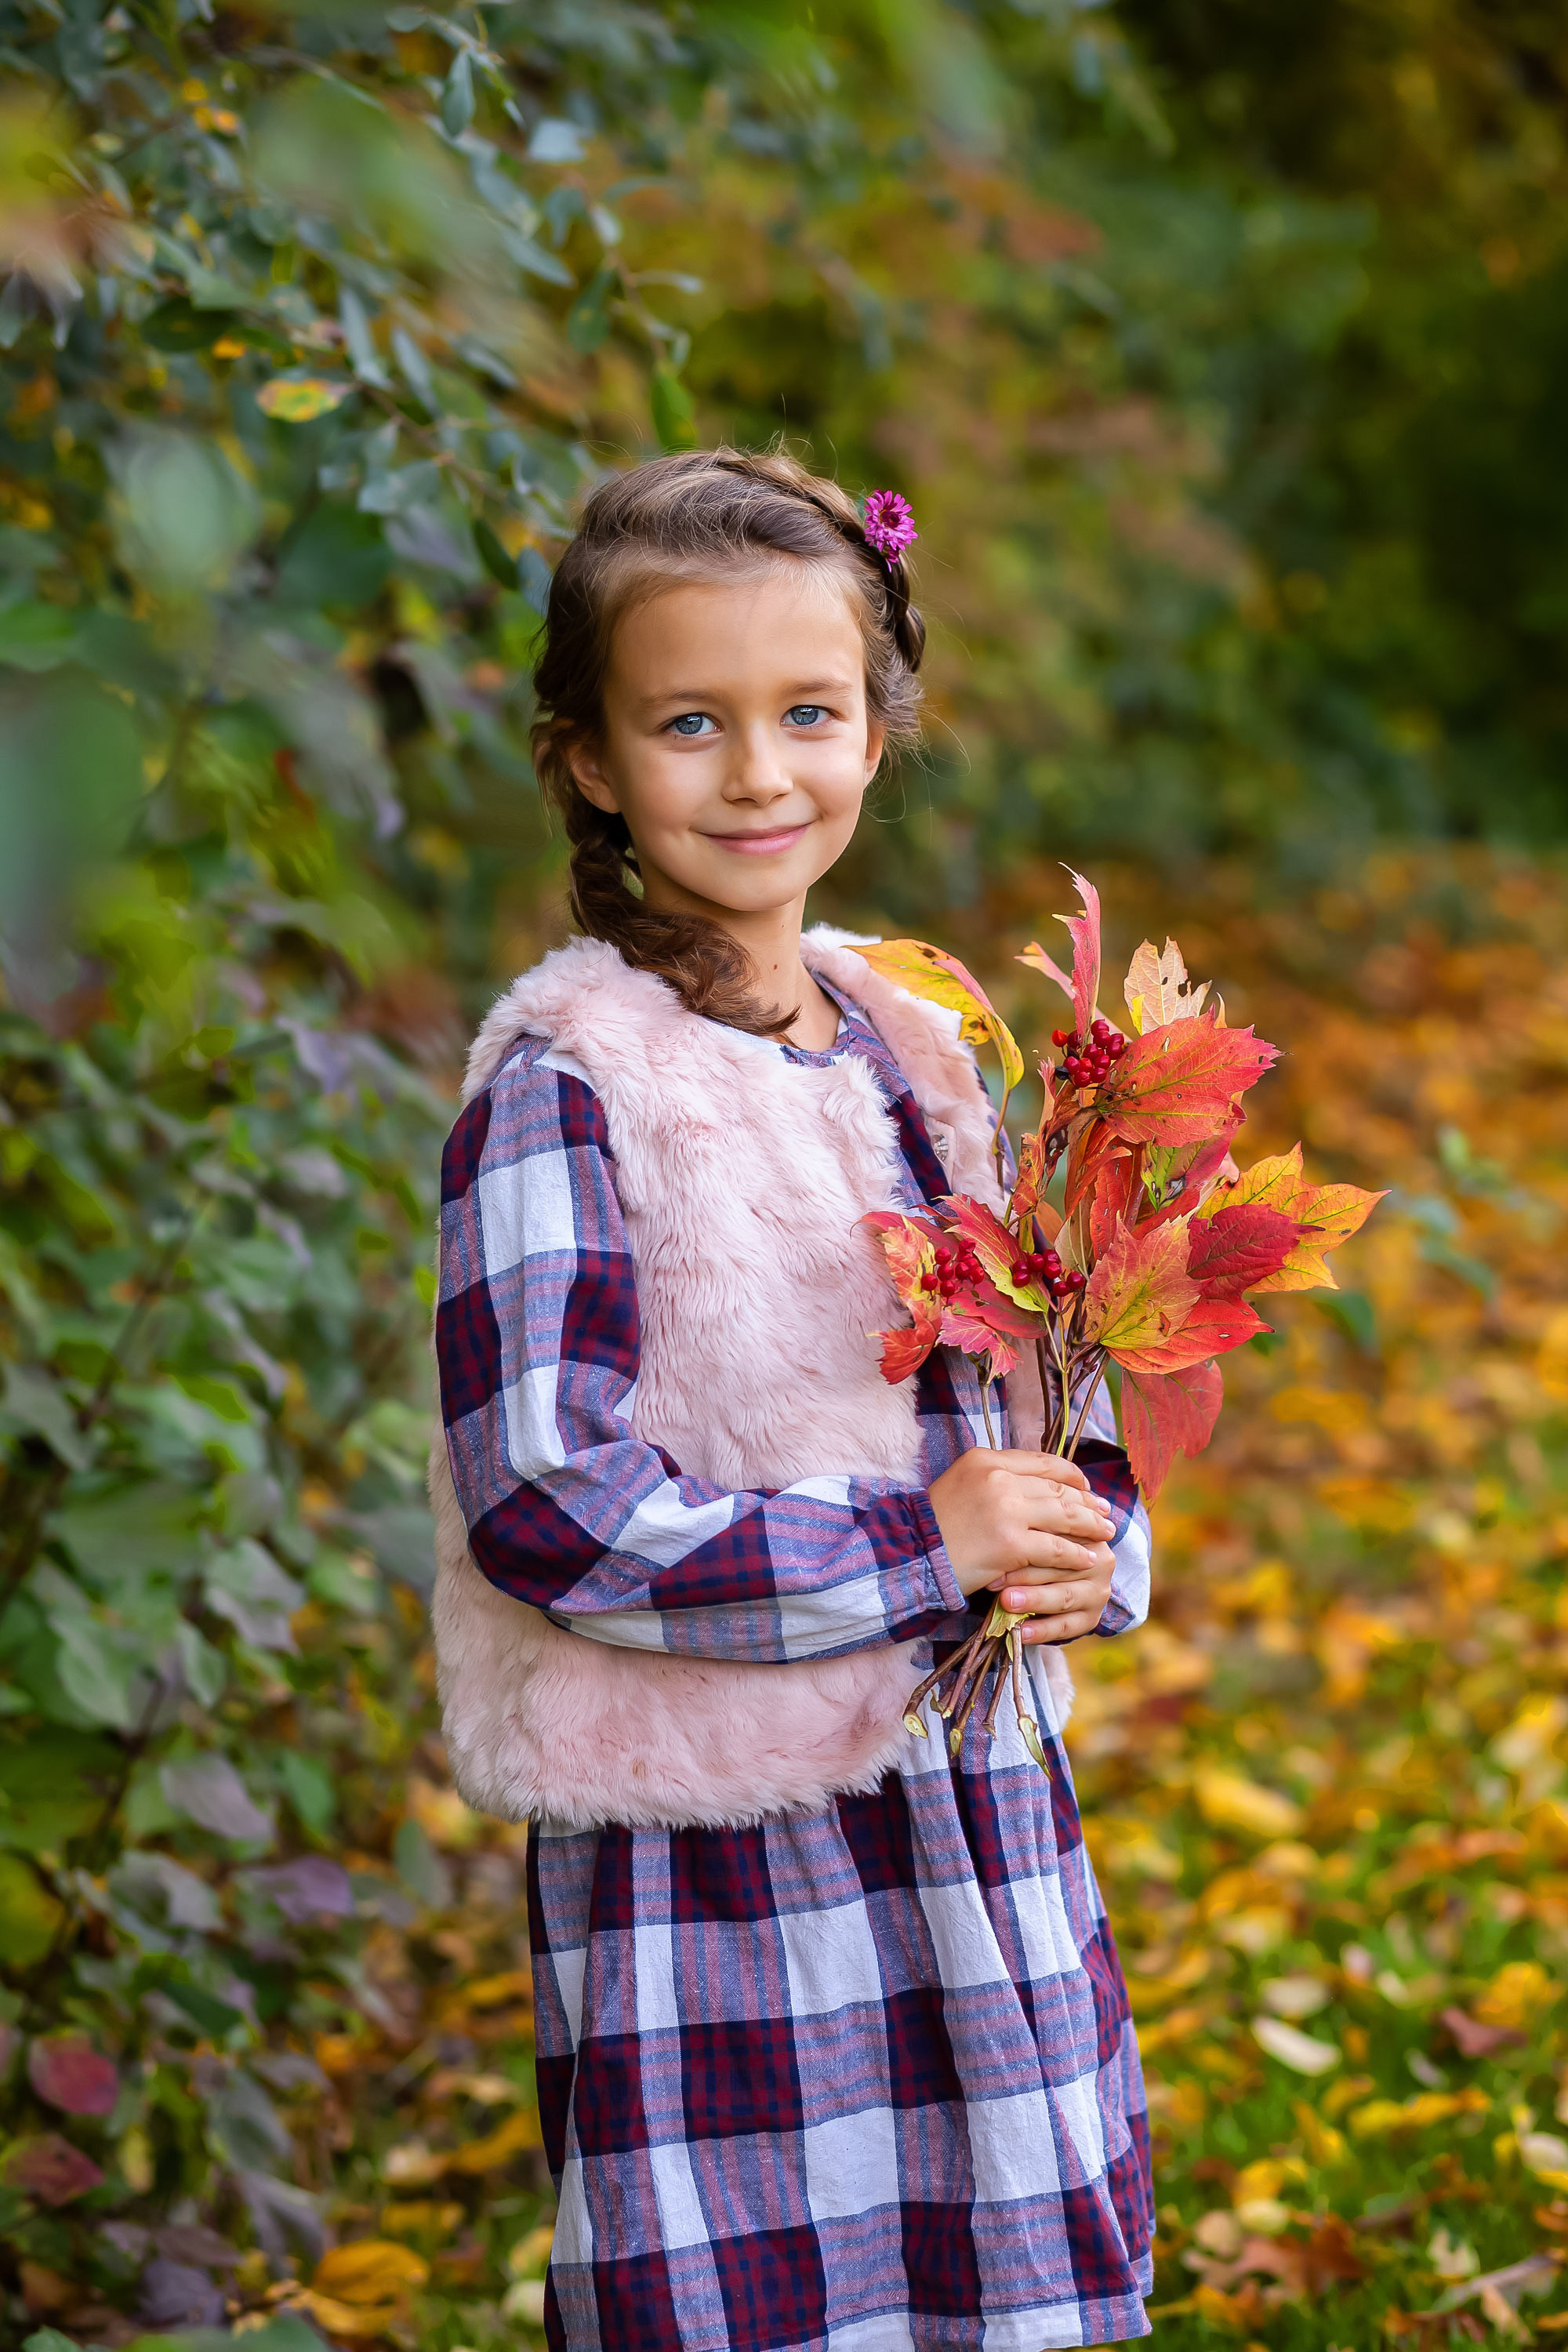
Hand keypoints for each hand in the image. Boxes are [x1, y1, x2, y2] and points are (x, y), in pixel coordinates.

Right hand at [927, 1448, 1115, 1643]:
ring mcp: (1006, 1510)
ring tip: (1106, 1533)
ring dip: (1089, 1525)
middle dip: (1086, 1501)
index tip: (1086, 1486)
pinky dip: (1075, 1553)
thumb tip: (1037, 1485)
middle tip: (1106, 1511)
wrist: (912, 1555)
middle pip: (1056, 1488)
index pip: (1041, 1462)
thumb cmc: (935, 1525)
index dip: (1070, 1474)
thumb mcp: (961, 1484)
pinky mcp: (1012, 1543)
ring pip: (1062, 1514)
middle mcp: (998, 1478)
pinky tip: (1088, 1557)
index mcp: (986, 1459)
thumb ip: (996, 1478)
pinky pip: (1055, 1547)